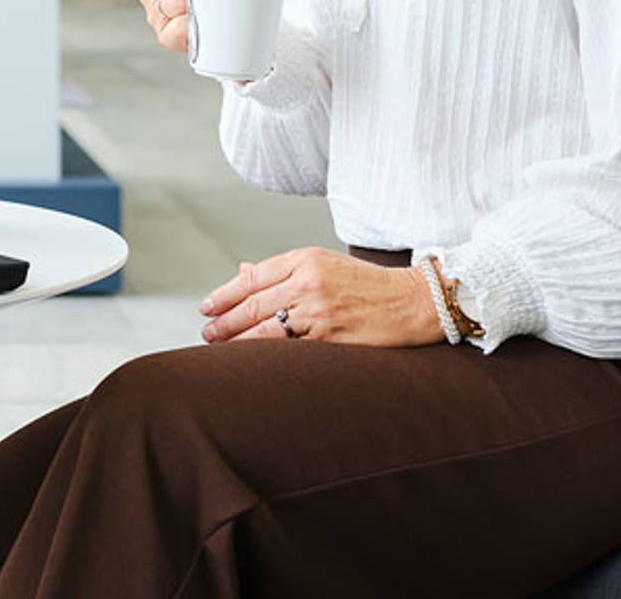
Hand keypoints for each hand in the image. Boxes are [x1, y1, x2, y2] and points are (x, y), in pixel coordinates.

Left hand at [198, 247, 442, 346]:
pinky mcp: (332, 337)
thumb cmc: (367, 284)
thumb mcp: (323, 263)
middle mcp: (308, 282)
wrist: (413, 301)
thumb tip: (242, 271)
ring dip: (236, 341)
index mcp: (304, 259)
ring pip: (264, 329)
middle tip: (207, 332)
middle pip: (252, 304)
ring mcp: (319, 311)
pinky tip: (251, 361)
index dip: (224, 295)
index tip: (206, 308)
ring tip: (219, 348)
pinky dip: (265, 355)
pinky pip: (288, 349)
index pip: (251, 278)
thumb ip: (282, 270)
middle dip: (224, 321)